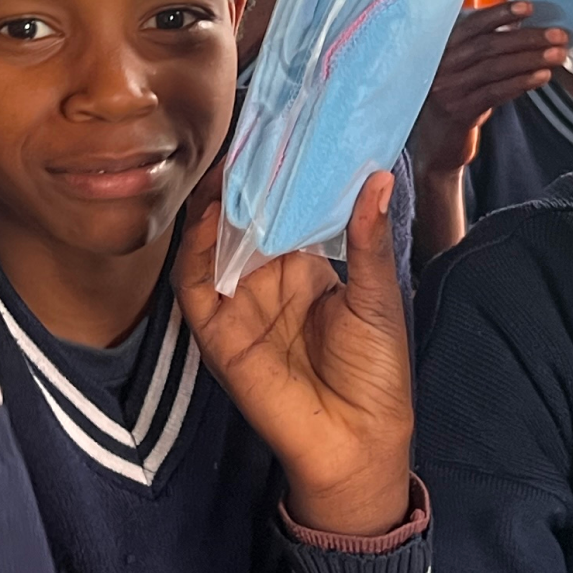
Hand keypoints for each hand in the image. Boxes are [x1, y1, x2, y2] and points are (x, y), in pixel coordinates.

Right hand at [175, 165, 413, 537]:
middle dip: (242, 182)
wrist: (359, 441)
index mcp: (305, 270)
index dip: (279, 177)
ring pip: (213, 246)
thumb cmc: (376, 374)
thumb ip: (366, 239)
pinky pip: (195, 287)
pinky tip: (210, 219)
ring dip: (214, 207)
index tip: (282, 130)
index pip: (283, 211)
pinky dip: (195, 251)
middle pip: (243, 222)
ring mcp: (239, 306)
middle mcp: (267, 282)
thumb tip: (377, 176)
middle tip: (245, 132)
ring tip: (224, 166)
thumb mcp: (377, 297)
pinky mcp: (218, 334)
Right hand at [409, 3, 570, 181]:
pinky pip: (495, 92)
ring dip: (530, 59)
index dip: (501, 13)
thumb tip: (522, 27)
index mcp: (443, 48)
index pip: (473, 24)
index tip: (528, 7)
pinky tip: (541, 77)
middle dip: (527, 38)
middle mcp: (442, 66)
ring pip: (495, 67)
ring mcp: (449, 89)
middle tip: (557, 35)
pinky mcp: (460, 112)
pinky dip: (521, 83)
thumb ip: (482, 49)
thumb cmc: (456, 101)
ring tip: (557, 55)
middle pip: (489, 44)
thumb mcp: (463, 70)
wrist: (436, 144)